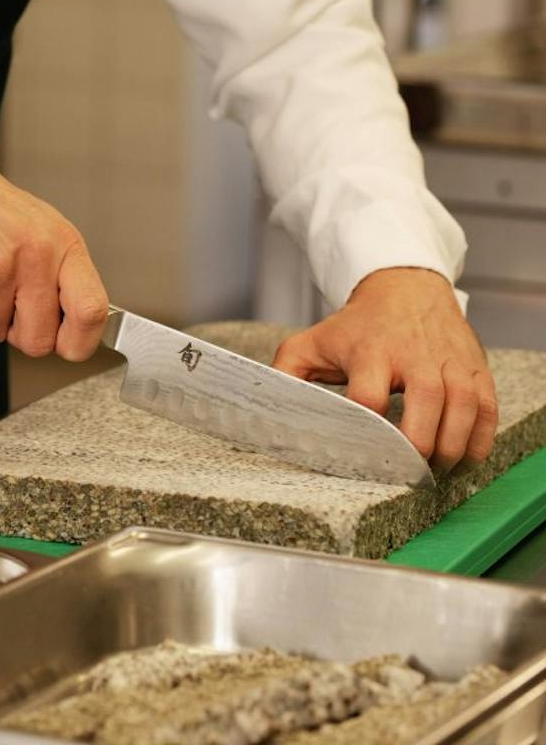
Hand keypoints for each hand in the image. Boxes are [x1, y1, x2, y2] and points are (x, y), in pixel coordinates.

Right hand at [0, 126, 108, 360]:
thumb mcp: (38, 227)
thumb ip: (59, 276)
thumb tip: (74, 331)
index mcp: (62, 242)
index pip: (92, 310)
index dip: (80, 343)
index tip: (66, 345)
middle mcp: (34, 253)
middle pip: (38, 341)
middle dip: (17, 333)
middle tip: (3, 299)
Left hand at [270, 268, 498, 472]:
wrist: (406, 286)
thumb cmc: (358, 325)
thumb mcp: (315, 341)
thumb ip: (288, 373)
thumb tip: (271, 409)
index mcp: (370, 352)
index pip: (369, 395)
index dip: (368, 430)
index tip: (364, 454)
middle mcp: (414, 356)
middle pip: (425, 407)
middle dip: (418, 448)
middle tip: (407, 473)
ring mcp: (448, 361)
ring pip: (462, 409)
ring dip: (451, 448)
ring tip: (435, 470)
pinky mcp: (474, 367)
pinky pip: (488, 409)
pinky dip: (480, 439)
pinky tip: (465, 456)